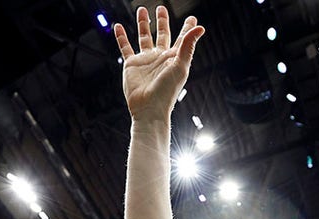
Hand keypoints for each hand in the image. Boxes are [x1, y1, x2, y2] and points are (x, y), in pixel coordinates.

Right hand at [114, 5, 205, 121]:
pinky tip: (118, 26)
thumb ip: (188, 45)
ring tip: (141, 10)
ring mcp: (146, 60)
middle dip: (162, 21)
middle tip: (161, 8)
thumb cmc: (167, 91)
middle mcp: (160, 57)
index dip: (188, 28)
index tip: (193, 19)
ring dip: (143, 24)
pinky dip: (121, 37)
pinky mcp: (132, 65)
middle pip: (162, 34)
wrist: (149, 108)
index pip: (182, 39)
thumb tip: (200, 27)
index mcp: (174, 58)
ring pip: (144, 37)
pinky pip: (125, 47)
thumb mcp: (180, 66)